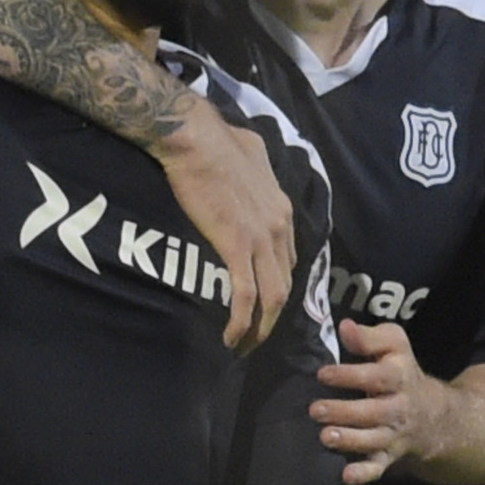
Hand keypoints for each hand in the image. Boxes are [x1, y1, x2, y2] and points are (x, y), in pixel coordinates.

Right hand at [152, 96, 290, 351]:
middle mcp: (280, 228)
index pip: (288, 259)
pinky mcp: (236, 246)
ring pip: (272, 297)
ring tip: (243, 346)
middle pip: (286, 285)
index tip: (263, 305)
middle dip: (273, 318)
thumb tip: (246, 160)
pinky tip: (230, 337)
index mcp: (282, 209)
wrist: (196, 139)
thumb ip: (254, 167)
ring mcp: (261, 239)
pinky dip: (242, 321)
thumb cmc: (215, 139)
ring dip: (260, 328)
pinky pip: (246, 295)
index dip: (277, 287)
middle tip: (255, 337)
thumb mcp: (251, 152)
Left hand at [314, 319, 451, 484]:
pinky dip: (364, 474)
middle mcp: (398, 408)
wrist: (436, 415)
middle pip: (374, 411)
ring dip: (350, 440)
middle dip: (345, 412)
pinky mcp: (388, 455)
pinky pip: (378, 467)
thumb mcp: (395, 346)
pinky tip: (345, 476)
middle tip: (314, 409)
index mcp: (399, 378)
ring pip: (374, 440)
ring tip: (325, 437)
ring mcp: (393, 434)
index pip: (378, 376)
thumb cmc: (402, 373)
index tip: (323, 374)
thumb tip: (345, 327)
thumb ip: (372, 337)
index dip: (351, 375)